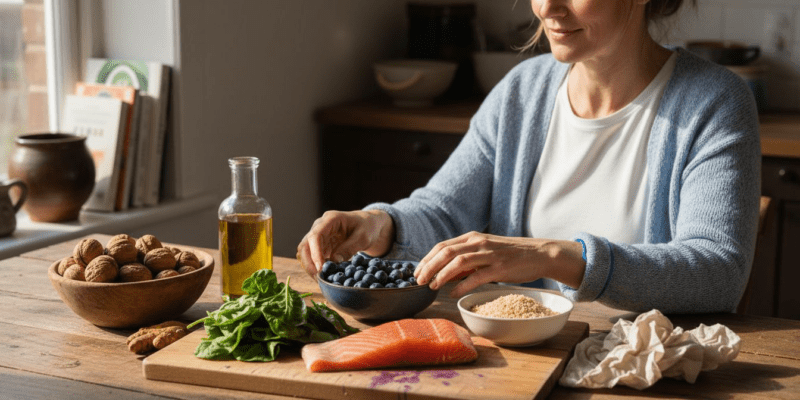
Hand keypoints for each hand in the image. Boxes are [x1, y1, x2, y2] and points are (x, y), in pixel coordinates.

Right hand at [296, 210, 394, 276]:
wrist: (368, 225)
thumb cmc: (367, 227)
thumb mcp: (363, 237)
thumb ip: (349, 248)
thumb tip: (334, 261)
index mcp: (331, 219)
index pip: (316, 235)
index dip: (315, 253)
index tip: (321, 268)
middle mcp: (320, 226)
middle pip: (305, 245)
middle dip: (309, 263)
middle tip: (319, 278)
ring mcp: (319, 236)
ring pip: (305, 252)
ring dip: (310, 267)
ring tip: (321, 280)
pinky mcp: (320, 245)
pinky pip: (312, 257)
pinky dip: (315, 267)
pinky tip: (324, 276)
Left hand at [413, 232, 585, 297]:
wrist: (538, 254)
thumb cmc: (510, 254)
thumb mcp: (485, 250)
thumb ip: (467, 259)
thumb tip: (446, 274)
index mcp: (473, 237)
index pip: (442, 246)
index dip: (426, 259)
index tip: (417, 272)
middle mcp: (478, 243)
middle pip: (446, 252)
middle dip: (428, 267)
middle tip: (419, 281)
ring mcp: (489, 255)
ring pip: (458, 262)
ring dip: (441, 275)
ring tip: (432, 286)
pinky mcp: (500, 268)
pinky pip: (476, 277)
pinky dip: (462, 286)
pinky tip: (453, 293)